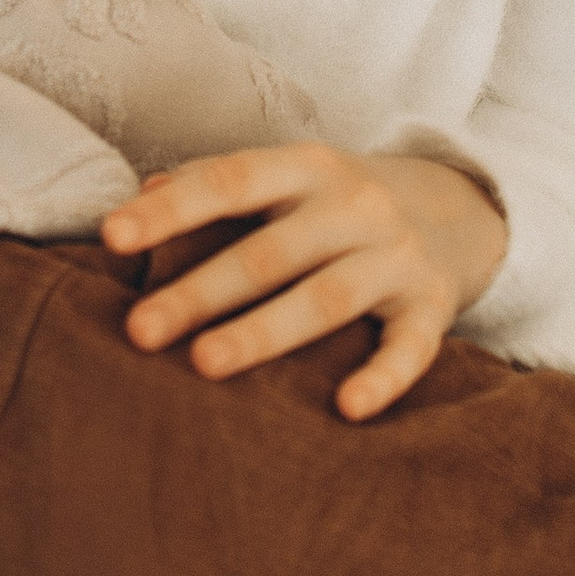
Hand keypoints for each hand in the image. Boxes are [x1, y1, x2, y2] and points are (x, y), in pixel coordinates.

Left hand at [101, 141, 508, 419]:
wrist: (463, 205)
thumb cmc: (343, 199)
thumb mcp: (288, 176)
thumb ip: (218, 184)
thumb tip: (140, 195)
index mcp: (304, 168)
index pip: (228, 181)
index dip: (170, 209)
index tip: (111, 236)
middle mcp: (352, 206)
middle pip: (268, 252)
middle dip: (200, 291)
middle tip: (139, 330)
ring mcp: (396, 256)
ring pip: (325, 298)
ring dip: (264, 331)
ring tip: (205, 363)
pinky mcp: (434, 305)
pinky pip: (411, 347)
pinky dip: (382, 377)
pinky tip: (347, 408)